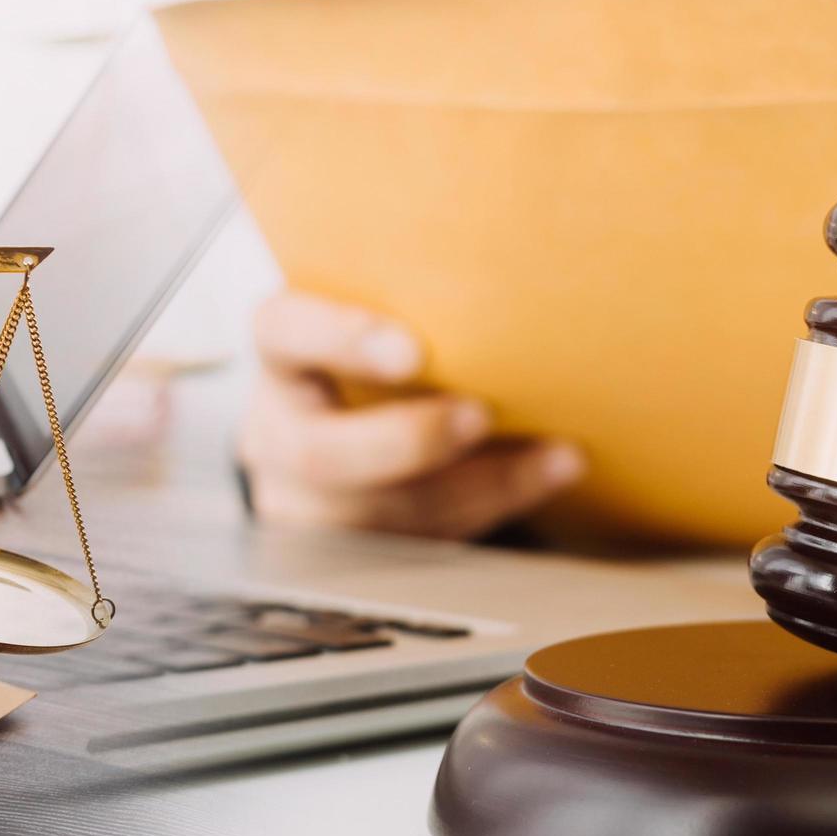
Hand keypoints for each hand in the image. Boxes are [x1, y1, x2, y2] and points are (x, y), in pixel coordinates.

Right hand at [239, 292, 583, 538]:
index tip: (412, 350)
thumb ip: (413, 309)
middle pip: (324, 453)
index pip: (285, 332)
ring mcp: (307, 506)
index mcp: (281, 357)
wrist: (340, 432)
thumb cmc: (370, 361)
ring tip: (557, 456)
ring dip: (482, 485)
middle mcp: (279, 435)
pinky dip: (495, 505)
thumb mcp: (372, 323)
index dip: (341, 339)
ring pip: (384, 514)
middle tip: (480, 414)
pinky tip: (549, 475)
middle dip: (411, 441)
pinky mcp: (352, 552)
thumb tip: (518, 282)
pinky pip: (425, 543)